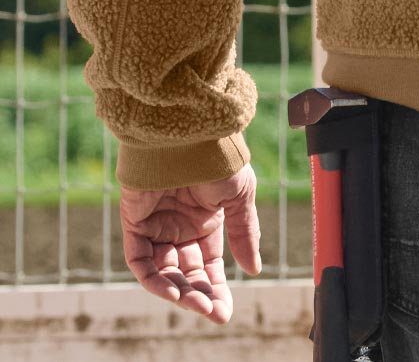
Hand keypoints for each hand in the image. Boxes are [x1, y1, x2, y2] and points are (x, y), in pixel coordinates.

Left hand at [120, 162, 261, 324]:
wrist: (189, 136)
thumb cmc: (217, 159)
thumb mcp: (240, 197)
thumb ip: (244, 234)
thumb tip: (254, 269)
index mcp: (206, 220)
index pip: (209, 263)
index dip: (216, 287)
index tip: (224, 312)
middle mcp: (180, 226)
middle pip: (188, 272)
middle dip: (200, 295)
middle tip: (213, 312)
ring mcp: (157, 226)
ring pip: (164, 272)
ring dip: (179, 291)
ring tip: (196, 304)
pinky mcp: (134, 223)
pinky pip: (141, 261)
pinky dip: (154, 279)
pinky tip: (174, 291)